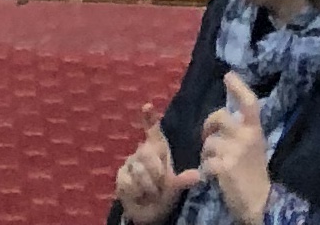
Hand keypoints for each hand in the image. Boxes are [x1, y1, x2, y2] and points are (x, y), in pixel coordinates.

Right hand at [112, 107, 191, 221]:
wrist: (148, 213)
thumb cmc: (163, 193)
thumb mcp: (175, 187)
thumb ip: (183, 180)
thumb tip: (198, 175)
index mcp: (157, 149)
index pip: (152, 129)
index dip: (149, 117)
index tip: (147, 106)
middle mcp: (142, 151)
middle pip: (146, 152)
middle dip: (156, 171)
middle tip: (160, 183)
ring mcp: (130, 164)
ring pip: (139, 170)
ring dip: (148, 186)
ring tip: (151, 192)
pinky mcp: (121, 177)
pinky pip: (129, 182)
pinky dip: (137, 192)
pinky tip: (139, 195)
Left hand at [197, 71, 271, 224]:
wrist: (261, 203)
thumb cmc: (256, 175)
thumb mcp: (255, 148)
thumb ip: (243, 133)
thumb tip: (225, 121)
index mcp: (255, 130)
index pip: (249, 102)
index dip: (238, 87)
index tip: (228, 76)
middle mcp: (246, 136)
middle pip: (219, 117)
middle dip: (208, 124)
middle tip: (206, 135)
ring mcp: (234, 151)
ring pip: (209, 142)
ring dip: (206, 153)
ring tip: (213, 163)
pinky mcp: (224, 167)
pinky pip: (206, 162)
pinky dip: (205, 170)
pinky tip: (211, 176)